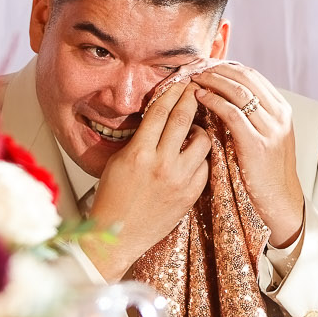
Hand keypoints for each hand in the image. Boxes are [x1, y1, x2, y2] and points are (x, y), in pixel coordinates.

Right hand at [84, 74, 211, 279]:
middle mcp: (162, 164)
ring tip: (195, 129)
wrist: (118, 235)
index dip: (171, 92)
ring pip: (202, 142)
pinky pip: (205, 167)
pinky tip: (195, 156)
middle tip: (196, 88)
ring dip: (200, 130)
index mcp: (139, 153)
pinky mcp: (191, 195)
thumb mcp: (118, 161)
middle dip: (191, 99)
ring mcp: (179, 180)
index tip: (179, 81)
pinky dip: (202, 157)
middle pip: (183, 119)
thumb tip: (156, 120)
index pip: (160, 111)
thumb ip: (139, 140)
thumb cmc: (112, 199)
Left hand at [191, 63, 303, 245]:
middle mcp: (279, 114)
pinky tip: (198, 97)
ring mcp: (270, 128)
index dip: (226, 66)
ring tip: (193, 78)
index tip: (204, 63)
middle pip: (245, 77)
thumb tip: (223, 93)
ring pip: (238, 91)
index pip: (252, 75)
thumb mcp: (265, 135)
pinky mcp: (257, 143)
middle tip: (194, 67)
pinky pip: (232, 113)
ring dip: (212, 81)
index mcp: (282, 109)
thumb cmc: (265, 169)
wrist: (279, 200)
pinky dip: (213, 100)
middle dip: (217, 69)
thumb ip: (252, 114)